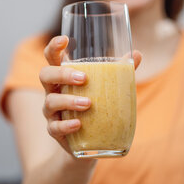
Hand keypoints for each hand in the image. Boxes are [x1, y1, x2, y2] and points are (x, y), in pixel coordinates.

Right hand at [39, 35, 141, 154]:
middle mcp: (53, 91)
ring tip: (88, 104)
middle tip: (83, 78)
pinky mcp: (55, 131)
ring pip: (50, 101)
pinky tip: (79, 124)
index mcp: (63, 77)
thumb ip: (119, 72)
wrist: (88, 143)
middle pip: (45, 75)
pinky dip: (66, 125)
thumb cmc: (95, 107)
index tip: (64, 40)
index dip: (54, 47)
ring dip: (68, 101)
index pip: (52, 57)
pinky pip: (54, 127)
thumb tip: (138, 54)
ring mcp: (52, 112)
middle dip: (62, 74)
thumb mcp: (106, 88)